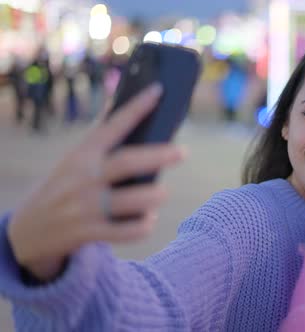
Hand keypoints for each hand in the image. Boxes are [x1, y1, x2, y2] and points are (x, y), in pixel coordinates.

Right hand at [7, 83, 186, 280]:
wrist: (27, 231)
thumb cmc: (63, 188)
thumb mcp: (74, 161)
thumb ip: (101, 143)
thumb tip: (128, 110)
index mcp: (82, 154)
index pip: (112, 126)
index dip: (136, 108)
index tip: (158, 91)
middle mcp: (84, 178)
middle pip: (126, 163)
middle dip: (158, 156)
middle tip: (182, 152)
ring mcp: (85, 206)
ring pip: (132, 200)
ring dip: (154, 196)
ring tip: (162, 193)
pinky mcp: (89, 232)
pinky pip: (126, 231)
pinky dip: (143, 226)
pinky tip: (148, 219)